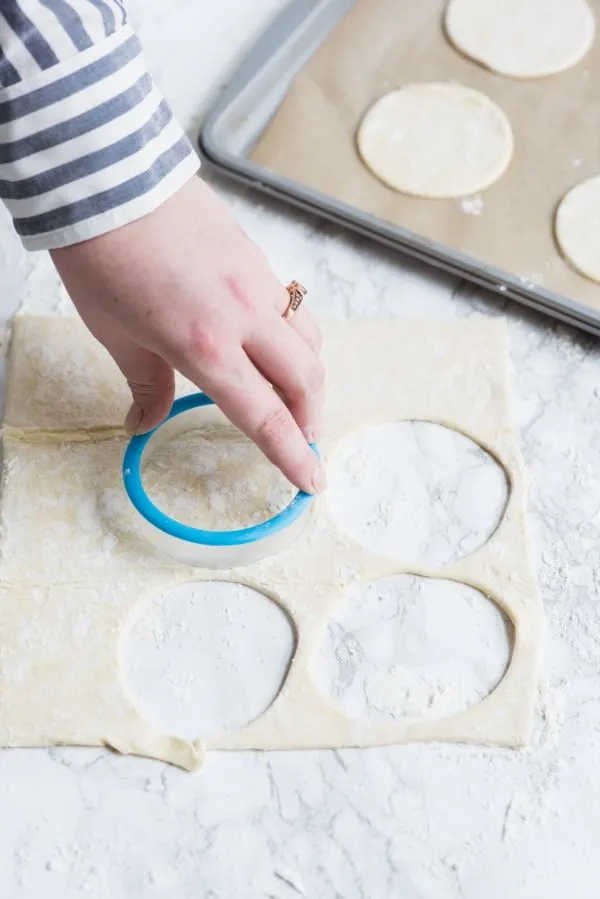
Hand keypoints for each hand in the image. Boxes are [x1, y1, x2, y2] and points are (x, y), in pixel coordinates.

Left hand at [50, 177, 325, 493]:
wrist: (109, 178)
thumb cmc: (103, 257)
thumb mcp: (116, 334)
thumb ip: (145, 383)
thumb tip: (143, 421)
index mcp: (205, 346)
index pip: (265, 416)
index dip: (292, 456)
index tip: (311, 482)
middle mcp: (243, 316)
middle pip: (306, 380)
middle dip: (312, 417)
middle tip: (304, 439)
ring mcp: (256, 282)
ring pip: (307, 340)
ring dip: (310, 376)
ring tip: (296, 394)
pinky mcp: (256, 257)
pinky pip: (291, 307)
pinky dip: (292, 335)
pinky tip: (271, 342)